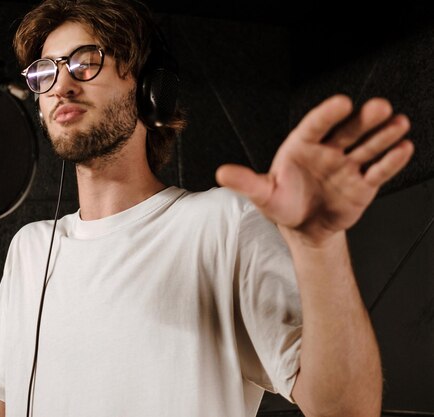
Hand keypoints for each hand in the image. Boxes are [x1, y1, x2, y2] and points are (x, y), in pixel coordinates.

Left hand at [215, 94, 413, 245]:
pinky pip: (378, 170)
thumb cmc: (282, 205)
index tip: (342, 103)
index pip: (315, 126)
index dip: (328, 114)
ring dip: (384, 135)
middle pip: (347, 131)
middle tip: (380, 107)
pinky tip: (403, 147)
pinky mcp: (363, 183)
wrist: (304, 229)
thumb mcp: (263, 194)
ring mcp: (347, 165)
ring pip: (368, 146)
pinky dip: (391, 160)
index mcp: (301, 147)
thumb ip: (246, 182)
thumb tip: (220, 173)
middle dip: (364, 120)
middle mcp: (328, 151)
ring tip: (399, 123)